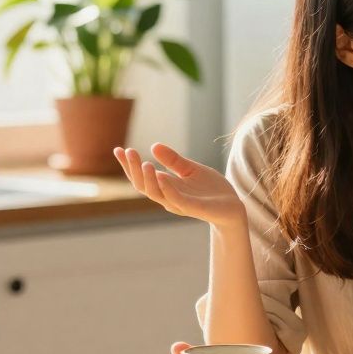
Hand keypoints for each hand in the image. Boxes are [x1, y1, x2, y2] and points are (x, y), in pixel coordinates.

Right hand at [114, 143, 245, 228]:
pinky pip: (176, 199)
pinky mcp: (193, 208)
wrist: (233, 206)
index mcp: (166, 187)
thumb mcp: (192, 169)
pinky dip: (166, 188)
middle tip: (128, 151)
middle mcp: (168, 197)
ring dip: (148, 178)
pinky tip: (161, 175)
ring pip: (156, 193)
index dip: (128, 165)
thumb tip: (153, 145)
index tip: (118, 149)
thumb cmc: (211, 190)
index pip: (141, 177)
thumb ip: (174, 160)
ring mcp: (179, 203)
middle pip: (143, 185)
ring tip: (144, 162)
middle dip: (133, 169)